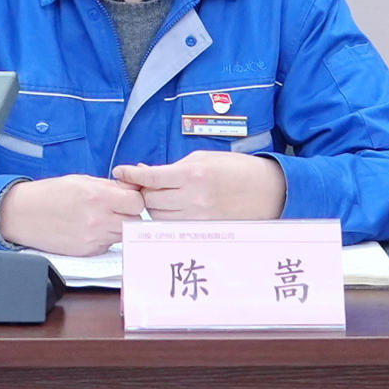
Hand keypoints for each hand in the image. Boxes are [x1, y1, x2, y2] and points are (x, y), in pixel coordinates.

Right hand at [0, 174, 145, 254]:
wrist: (23, 215)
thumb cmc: (50, 194)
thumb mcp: (81, 181)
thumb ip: (109, 186)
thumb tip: (132, 190)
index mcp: (97, 197)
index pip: (136, 203)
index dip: (136, 199)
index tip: (128, 197)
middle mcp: (97, 220)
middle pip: (134, 221)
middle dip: (130, 214)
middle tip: (118, 208)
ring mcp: (92, 239)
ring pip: (122, 235)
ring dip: (118, 226)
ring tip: (102, 217)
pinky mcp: (87, 252)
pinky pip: (108, 245)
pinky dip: (105, 237)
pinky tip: (90, 228)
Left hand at [120, 152, 288, 221]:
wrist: (269, 190)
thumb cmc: (237, 169)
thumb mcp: (204, 158)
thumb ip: (174, 168)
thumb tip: (146, 172)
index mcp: (192, 175)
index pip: (151, 177)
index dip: (131, 174)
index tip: (120, 171)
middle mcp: (193, 199)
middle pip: (150, 201)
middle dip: (144, 192)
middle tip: (146, 185)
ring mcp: (199, 218)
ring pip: (159, 218)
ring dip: (154, 208)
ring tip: (162, 198)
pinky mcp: (205, 230)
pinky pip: (175, 228)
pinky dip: (169, 220)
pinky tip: (174, 211)